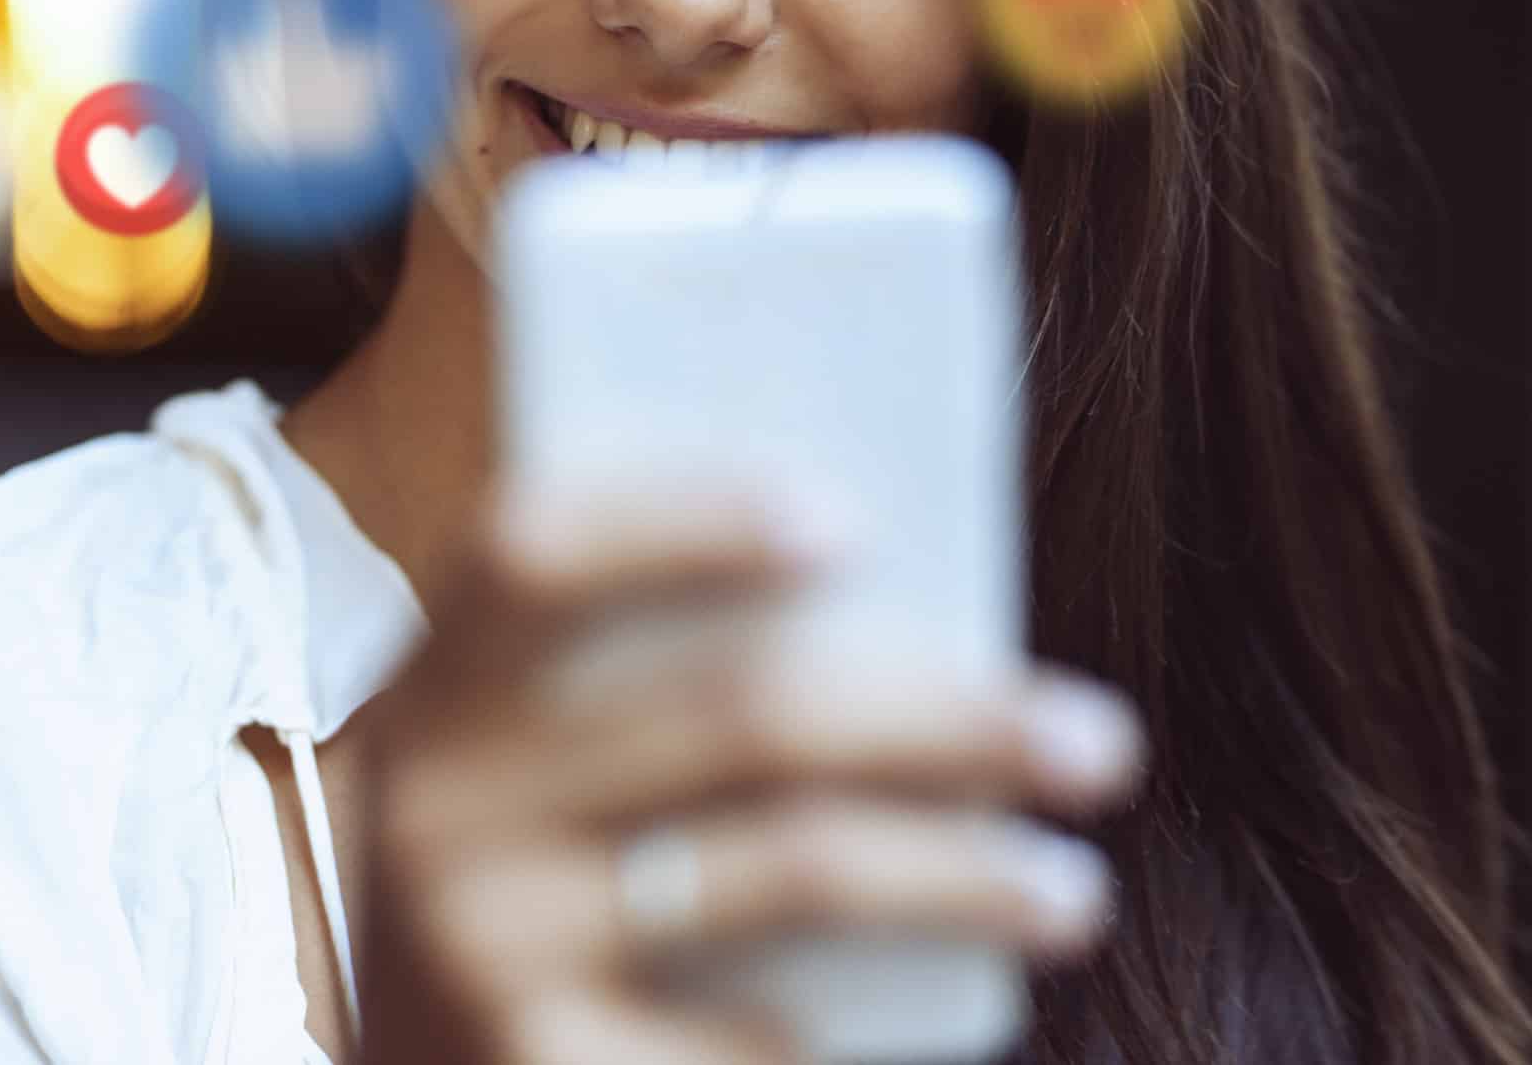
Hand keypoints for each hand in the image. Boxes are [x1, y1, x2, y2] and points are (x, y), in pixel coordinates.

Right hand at [353, 489, 1145, 1064]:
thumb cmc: (521, 889)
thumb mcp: (522, 770)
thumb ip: (634, 685)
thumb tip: (901, 610)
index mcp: (431, 692)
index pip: (532, 550)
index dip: (684, 519)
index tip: (854, 519)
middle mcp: (438, 813)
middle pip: (730, 715)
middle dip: (948, 716)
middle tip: (1100, 739)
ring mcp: (484, 956)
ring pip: (787, 869)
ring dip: (965, 872)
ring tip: (1076, 887)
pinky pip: (759, 1037)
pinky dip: (865, 1020)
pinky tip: (954, 1008)